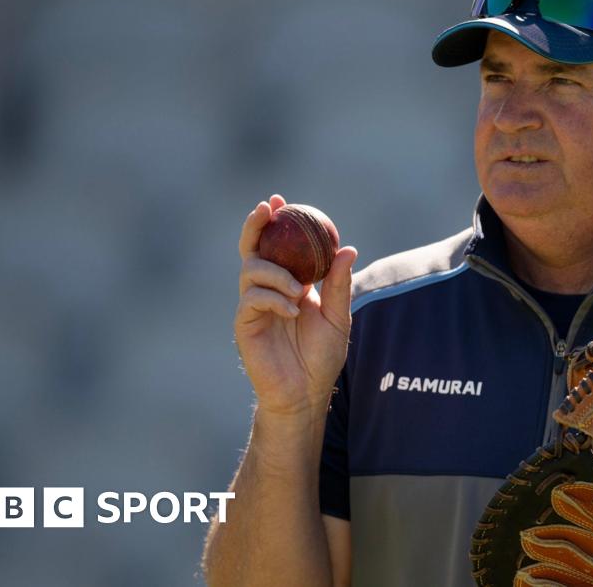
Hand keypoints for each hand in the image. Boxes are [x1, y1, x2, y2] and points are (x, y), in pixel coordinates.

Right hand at [234, 194, 357, 416]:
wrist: (305, 391)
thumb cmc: (322, 356)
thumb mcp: (337, 317)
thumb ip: (339, 284)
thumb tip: (348, 249)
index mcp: (289, 282)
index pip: (277, 245)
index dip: (275, 221)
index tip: (280, 200)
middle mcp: (267, 289)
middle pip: (252, 248)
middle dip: (255, 225)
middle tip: (266, 209)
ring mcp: (253, 305)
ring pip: (252, 270)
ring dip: (276, 273)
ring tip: (299, 290)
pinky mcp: (244, 323)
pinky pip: (252, 298)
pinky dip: (274, 298)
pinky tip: (292, 311)